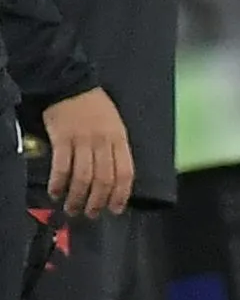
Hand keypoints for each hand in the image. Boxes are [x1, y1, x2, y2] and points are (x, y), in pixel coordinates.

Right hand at [41, 88, 131, 218]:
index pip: (125, 173)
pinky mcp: (62, 139)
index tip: (115, 209)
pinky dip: (59, 182)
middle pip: (104, 179)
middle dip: (98, 201)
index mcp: (120, 139)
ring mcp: (83, 140)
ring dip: (77, 197)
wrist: (71, 85)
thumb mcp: (116, 126)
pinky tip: (55, 192)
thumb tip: (115, 178)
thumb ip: (116, 149)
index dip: (121, 194)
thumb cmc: (95, 108)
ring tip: (72, 208)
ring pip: (84, 177)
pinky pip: (62, 166)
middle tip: (91, 214)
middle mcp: (104, 142)